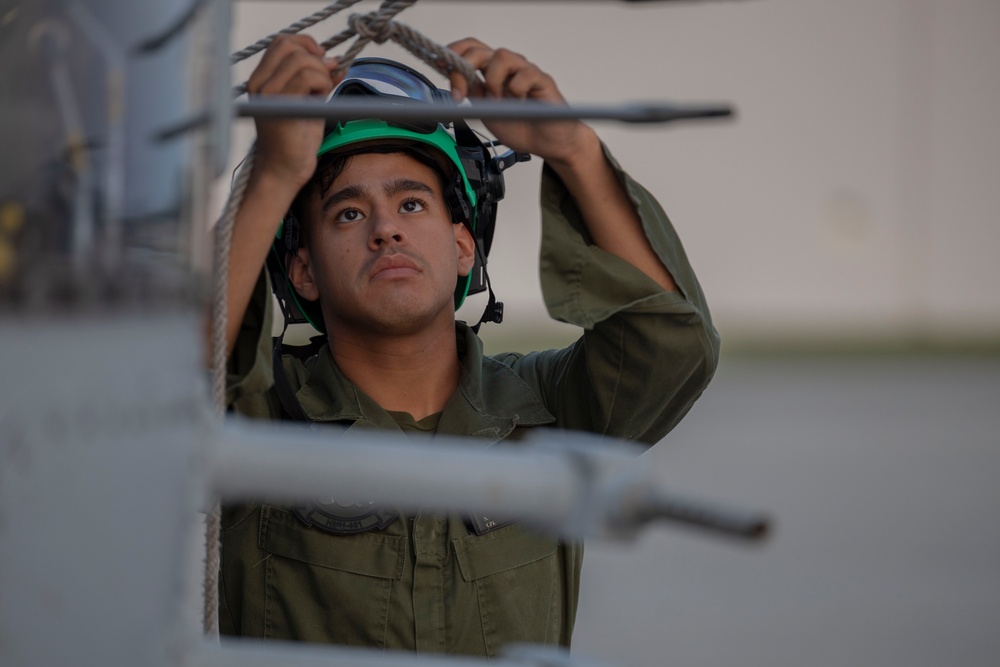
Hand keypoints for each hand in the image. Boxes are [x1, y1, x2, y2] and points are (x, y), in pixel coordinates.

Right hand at [246, 35, 342, 189]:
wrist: (284, 171)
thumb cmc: (296, 141)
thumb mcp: (309, 102)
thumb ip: (317, 80)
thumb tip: (335, 59)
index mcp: (260, 79)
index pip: (281, 42)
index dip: (306, 43)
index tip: (323, 58)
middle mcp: (258, 83)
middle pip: (291, 46)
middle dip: (316, 58)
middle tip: (326, 80)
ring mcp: (267, 93)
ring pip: (302, 60)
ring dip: (322, 74)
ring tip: (322, 95)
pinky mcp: (280, 106)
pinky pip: (307, 77)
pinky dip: (322, 83)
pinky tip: (321, 100)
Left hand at [446, 38, 594, 167]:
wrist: (549, 143)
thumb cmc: (522, 125)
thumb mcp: (487, 111)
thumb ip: (473, 95)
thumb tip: (453, 84)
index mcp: (491, 72)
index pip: (470, 49)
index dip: (453, 53)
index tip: (438, 66)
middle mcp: (507, 68)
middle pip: (480, 50)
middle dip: (463, 68)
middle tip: (461, 95)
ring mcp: (525, 71)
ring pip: (502, 56)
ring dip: (492, 80)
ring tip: (498, 102)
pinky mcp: (542, 80)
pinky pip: (524, 75)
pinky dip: (516, 91)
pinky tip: (519, 105)